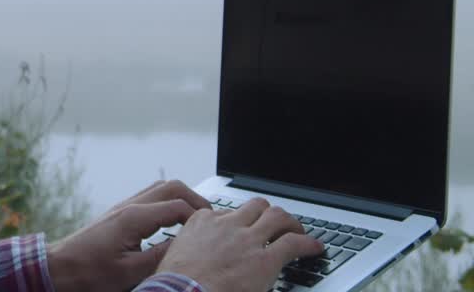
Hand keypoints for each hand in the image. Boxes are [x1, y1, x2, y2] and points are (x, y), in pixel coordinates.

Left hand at [49, 179, 211, 291]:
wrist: (60, 268)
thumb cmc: (90, 272)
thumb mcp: (131, 272)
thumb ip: (162, 257)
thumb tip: (187, 246)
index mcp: (134, 218)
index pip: (178, 206)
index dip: (200, 218)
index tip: (213, 232)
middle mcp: (129, 206)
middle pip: (170, 187)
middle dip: (195, 199)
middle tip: (211, 219)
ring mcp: (122, 207)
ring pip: (159, 189)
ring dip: (181, 199)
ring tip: (196, 220)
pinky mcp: (119, 214)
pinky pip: (149, 199)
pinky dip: (167, 204)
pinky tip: (173, 224)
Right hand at [156, 197, 324, 291]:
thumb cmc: (175, 284)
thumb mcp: (175, 257)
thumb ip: (189, 250)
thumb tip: (195, 261)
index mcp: (201, 223)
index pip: (226, 212)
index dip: (238, 221)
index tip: (242, 229)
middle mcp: (226, 225)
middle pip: (255, 206)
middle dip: (268, 213)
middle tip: (276, 224)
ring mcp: (247, 239)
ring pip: (276, 216)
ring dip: (290, 222)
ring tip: (298, 230)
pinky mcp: (265, 259)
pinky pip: (294, 243)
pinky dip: (308, 243)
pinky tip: (316, 248)